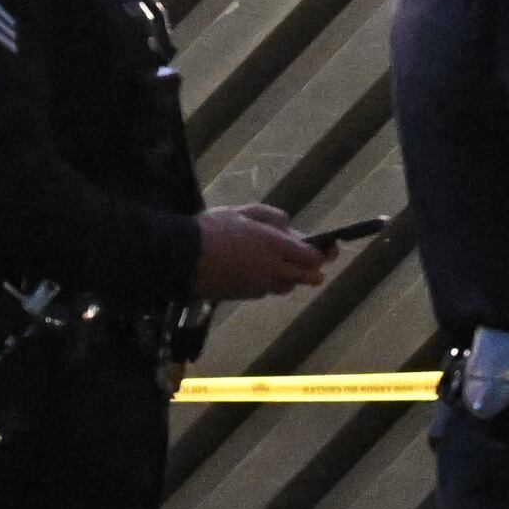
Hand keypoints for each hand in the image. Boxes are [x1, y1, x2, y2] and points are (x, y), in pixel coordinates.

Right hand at [192, 203, 332, 300]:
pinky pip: (267, 290)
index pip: (312, 257)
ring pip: (288, 286)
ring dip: (291, 276)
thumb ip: (272, 218)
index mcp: (274, 246)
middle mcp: (272, 270)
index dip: (323, 252)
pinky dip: (270, 281)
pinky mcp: (245, 296)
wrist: (181, 257)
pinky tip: (257, 269)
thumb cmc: (211, 229)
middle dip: (314, 269)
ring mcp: (259, 286)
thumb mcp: (243, 213)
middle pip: (308, 277)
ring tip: (280, 262)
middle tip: (315, 261)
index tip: (328, 247)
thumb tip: (290, 227)